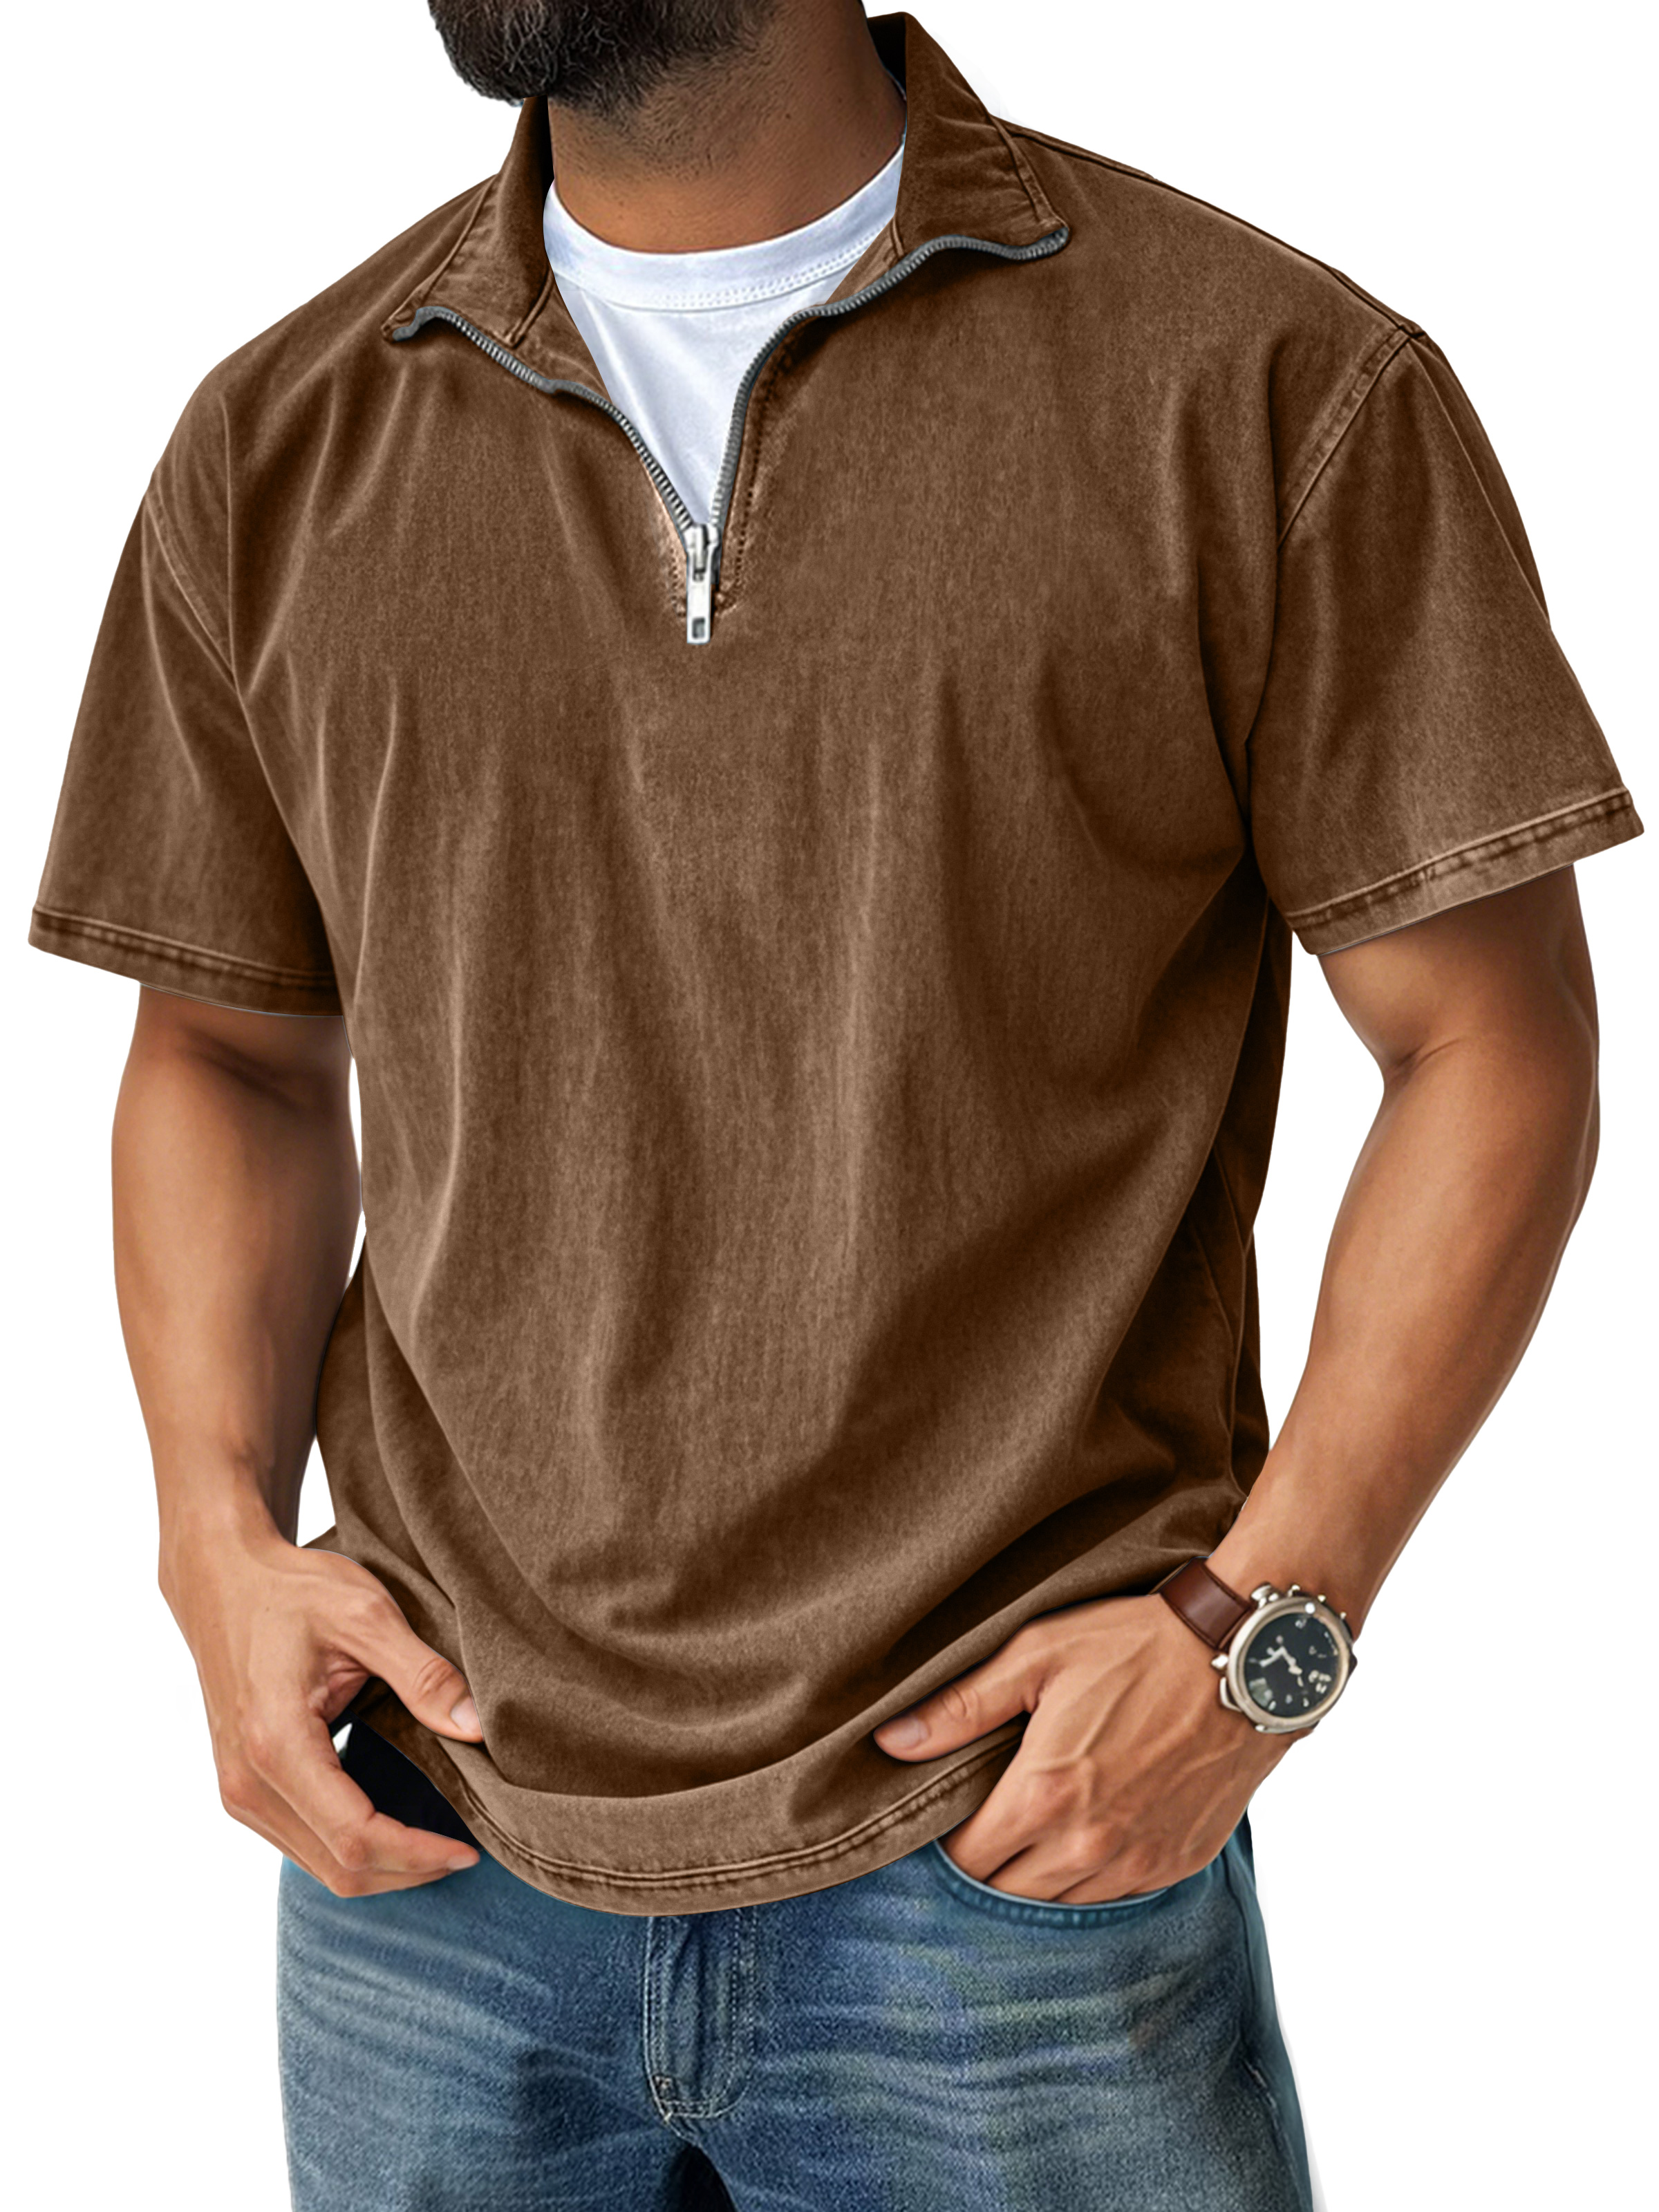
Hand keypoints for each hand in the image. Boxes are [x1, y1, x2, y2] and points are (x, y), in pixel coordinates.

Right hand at [161, 1513, 485, 1895]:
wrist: (222, 1581)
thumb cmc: (291, 1590)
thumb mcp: (366, 1614)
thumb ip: (423, 1674)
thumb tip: (477, 1728)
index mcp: (276, 1743)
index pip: (355, 1837)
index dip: (417, 1855)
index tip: (468, 1851)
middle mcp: (247, 1782)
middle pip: (338, 1868)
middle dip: (408, 1871)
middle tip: (464, 1854)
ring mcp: (238, 1791)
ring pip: (319, 1866)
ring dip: (382, 1868)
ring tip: (437, 1844)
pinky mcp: (241, 1788)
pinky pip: (302, 1844)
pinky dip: (351, 1850)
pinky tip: (394, 1827)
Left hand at [873, 1592, 1292, 1902]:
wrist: (1245, 1661)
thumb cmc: (1136, 1645)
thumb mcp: (1038, 1655)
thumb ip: (960, 1707)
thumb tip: (889, 1743)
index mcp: (1042, 1795)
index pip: (967, 1865)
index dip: (948, 1850)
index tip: (949, 1826)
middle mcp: (1087, 1845)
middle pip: (1009, 1899)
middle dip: (990, 1874)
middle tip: (988, 1834)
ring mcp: (1137, 1862)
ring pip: (1063, 1908)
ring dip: (1041, 1882)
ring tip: (1036, 1839)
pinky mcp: (1177, 1865)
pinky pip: (1118, 1900)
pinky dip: (1094, 1882)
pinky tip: (1090, 1840)